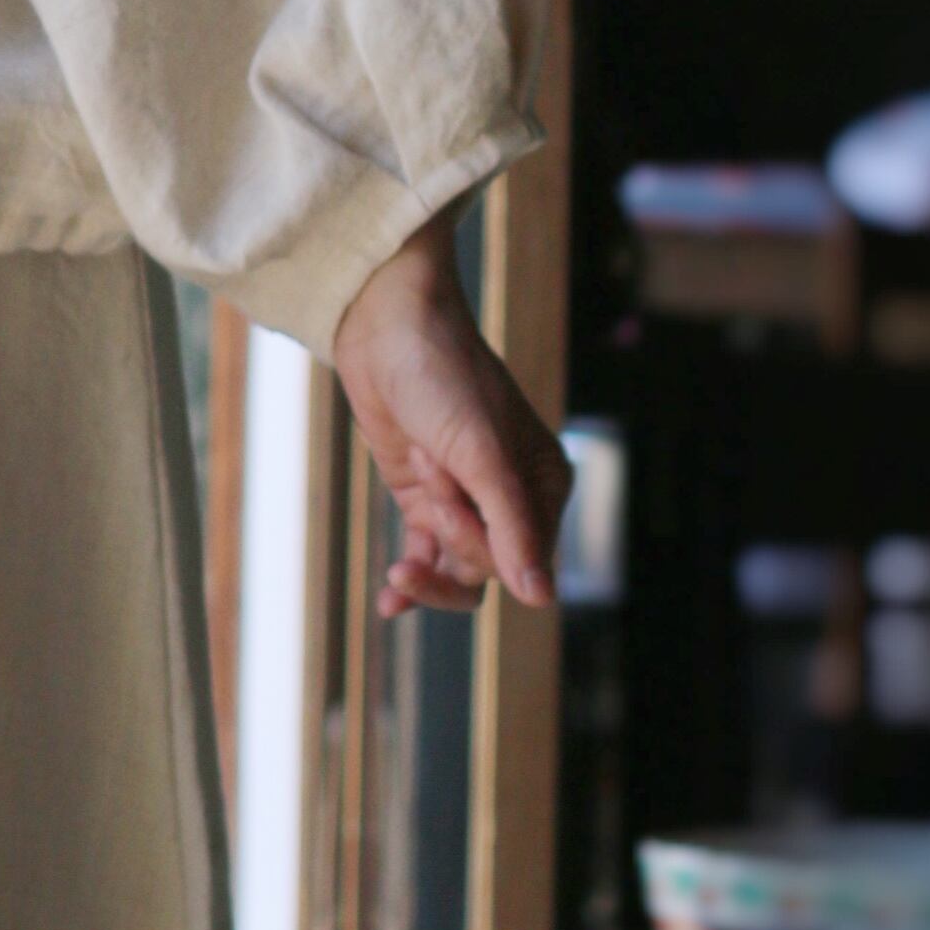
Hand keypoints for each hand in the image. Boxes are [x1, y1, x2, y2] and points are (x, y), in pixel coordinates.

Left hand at [331, 216, 569, 615]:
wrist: (385, 324)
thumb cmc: (442, 375)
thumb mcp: (479, 452)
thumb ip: (511, 527)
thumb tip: (541, 599)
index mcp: (544, 484)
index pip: (525, 561)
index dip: (479, 545)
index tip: (444, 497)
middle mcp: (510, 498)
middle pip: (489, 569)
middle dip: (451, 540)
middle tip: (426, 480)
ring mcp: (465, 499)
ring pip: (459, 571)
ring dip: (427, 574)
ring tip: (396, 575)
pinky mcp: (424, 496)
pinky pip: (429, 556)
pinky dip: (412, 580)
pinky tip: (389, 606)